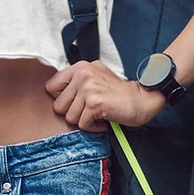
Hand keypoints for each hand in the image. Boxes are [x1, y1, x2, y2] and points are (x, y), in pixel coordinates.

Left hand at [45, 61, 166, 130]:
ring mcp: (88, 89)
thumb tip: (55, 91)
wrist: (142, 99)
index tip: (75, 102)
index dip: (62, 99)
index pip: (51, 87)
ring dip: (84, 121)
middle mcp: (82, 75)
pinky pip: (82, 125)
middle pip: (58, 106)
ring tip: (97, 114)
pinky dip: (93, 127)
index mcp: (80, 67)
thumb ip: (76, 80)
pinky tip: (103, 120)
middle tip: (89, 110)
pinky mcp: (94, 104)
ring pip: (69, 117)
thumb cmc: (119, 91)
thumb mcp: (96, 75)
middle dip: (73, 113)